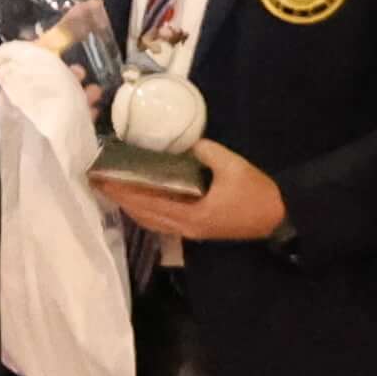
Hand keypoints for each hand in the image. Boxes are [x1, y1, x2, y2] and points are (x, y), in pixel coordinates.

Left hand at [97, 139, 285, 244]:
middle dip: (120, 199)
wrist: (277, 218)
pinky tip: (138, 198)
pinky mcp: (195, 229)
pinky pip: (161, 221)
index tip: (103, 180)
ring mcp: (189, 231)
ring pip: (150, 221)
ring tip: (112, 189)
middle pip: (143, 216)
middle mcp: (184, 228)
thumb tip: (188, 144)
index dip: (124, 192)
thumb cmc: (255, 193)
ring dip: (130, 206)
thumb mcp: (233, 166)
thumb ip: (207, 152)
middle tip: (99, 182)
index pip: (147, 203)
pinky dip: (145, 210)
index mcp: (191, 215)